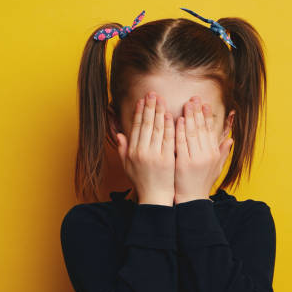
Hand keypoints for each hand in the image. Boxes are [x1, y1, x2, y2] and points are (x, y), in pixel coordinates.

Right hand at [115, 91, 175, 205]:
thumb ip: (123, 150)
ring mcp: (155, 155)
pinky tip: (171, 115)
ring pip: (157, 129)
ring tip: (161, 99)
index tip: (142, 100)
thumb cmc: (142, 182)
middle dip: (149, 107)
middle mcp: (142, 152)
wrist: (155, 198)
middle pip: (146, 125)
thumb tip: (120, 134)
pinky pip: (168, 139)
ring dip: (159, 112)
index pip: (136, 127)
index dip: (139, 112)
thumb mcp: (127, 167)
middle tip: (152, 93)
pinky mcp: (167, 159)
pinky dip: (169, 126)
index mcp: (132, 152)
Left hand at [174, 96, 232, 204]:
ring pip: (192, 133)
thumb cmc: (202, 183)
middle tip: (193, 98)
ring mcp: (195, 159)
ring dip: (188, 117)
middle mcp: (207, 155)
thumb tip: (231, 139)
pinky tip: (177, 120)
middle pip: (201, 129)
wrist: (191, 200)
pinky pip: (181, 143)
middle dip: (197, 112)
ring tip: (186, 104)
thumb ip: (222, 152)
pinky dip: (179, 130)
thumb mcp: (216, 168)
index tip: (204, 104)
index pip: (210, 131)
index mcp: (214, 154)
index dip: (207, 116)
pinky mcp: (184, 163)